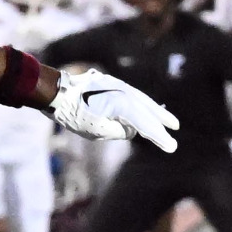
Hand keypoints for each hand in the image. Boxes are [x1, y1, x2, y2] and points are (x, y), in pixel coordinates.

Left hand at [49, 69, 180, 151]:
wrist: (56, 91)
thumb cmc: (72, 113)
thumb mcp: (97, 131)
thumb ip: (118, 131)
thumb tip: (131, 129)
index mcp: (121, 103)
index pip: (144, 123)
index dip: (158, 136)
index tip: (171, 146)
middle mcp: (123, 91)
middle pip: (147, 109)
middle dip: (161, 120)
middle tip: (175, 129)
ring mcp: (117, 85)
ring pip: (141, 100)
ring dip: (154, 110)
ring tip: (167, 120)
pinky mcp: (111, 84)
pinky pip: (132, 96)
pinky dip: (141, 104)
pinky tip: (146, 109)